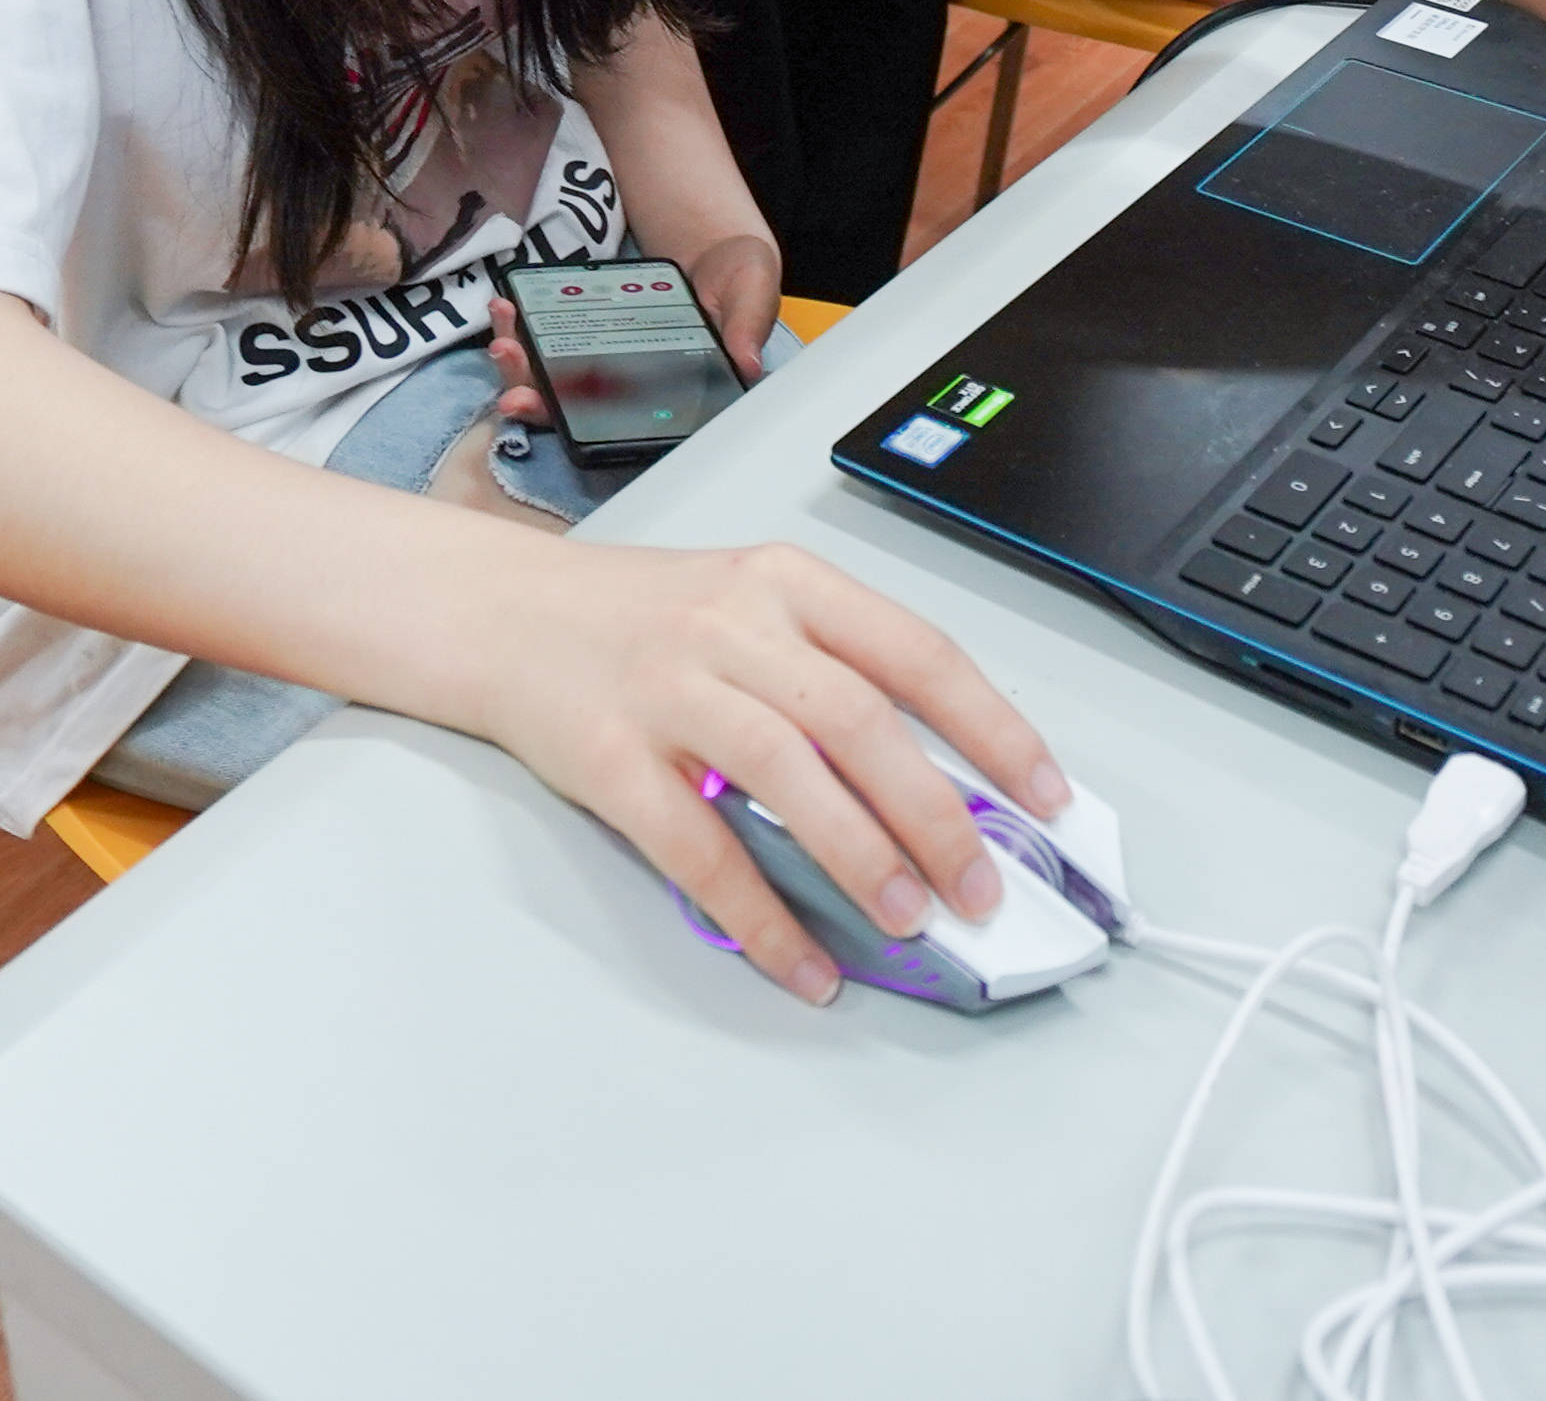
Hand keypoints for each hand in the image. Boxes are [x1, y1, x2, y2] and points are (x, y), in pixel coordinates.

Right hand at [463, 538, 1064, 1004]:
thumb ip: (834, 673)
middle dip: (938, 815)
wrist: (500, 612)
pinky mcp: (610, 758)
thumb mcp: (749, 605)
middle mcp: (732, 626)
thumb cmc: (639, 619)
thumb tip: (940, 784)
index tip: (1045, 797)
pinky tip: (800, 962)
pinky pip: (697, 849)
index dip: (994, 729)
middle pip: (861, 721)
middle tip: (982, 889)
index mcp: (787, 582)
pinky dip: (757, 916)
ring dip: (861, 858)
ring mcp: (668, 690)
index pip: (916, 653)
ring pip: (788, 777)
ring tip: (907, 921)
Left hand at [489, 233, 784, 425]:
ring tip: (501, 335)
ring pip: (551, 378)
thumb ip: (747, 325)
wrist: (719, 247)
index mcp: (672, 395)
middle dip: (532, 397)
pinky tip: (507, 304)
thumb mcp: (752, 291)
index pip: (621, 423)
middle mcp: (632, 386)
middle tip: (509, 380)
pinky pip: (547, 338)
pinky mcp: (588, 331)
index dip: (575, 426)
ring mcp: (605, 361)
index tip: (535, 409)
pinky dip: (521, 326)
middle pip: (572, 408)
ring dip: (518, 364)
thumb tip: (746, 364)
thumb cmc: (740, 278)